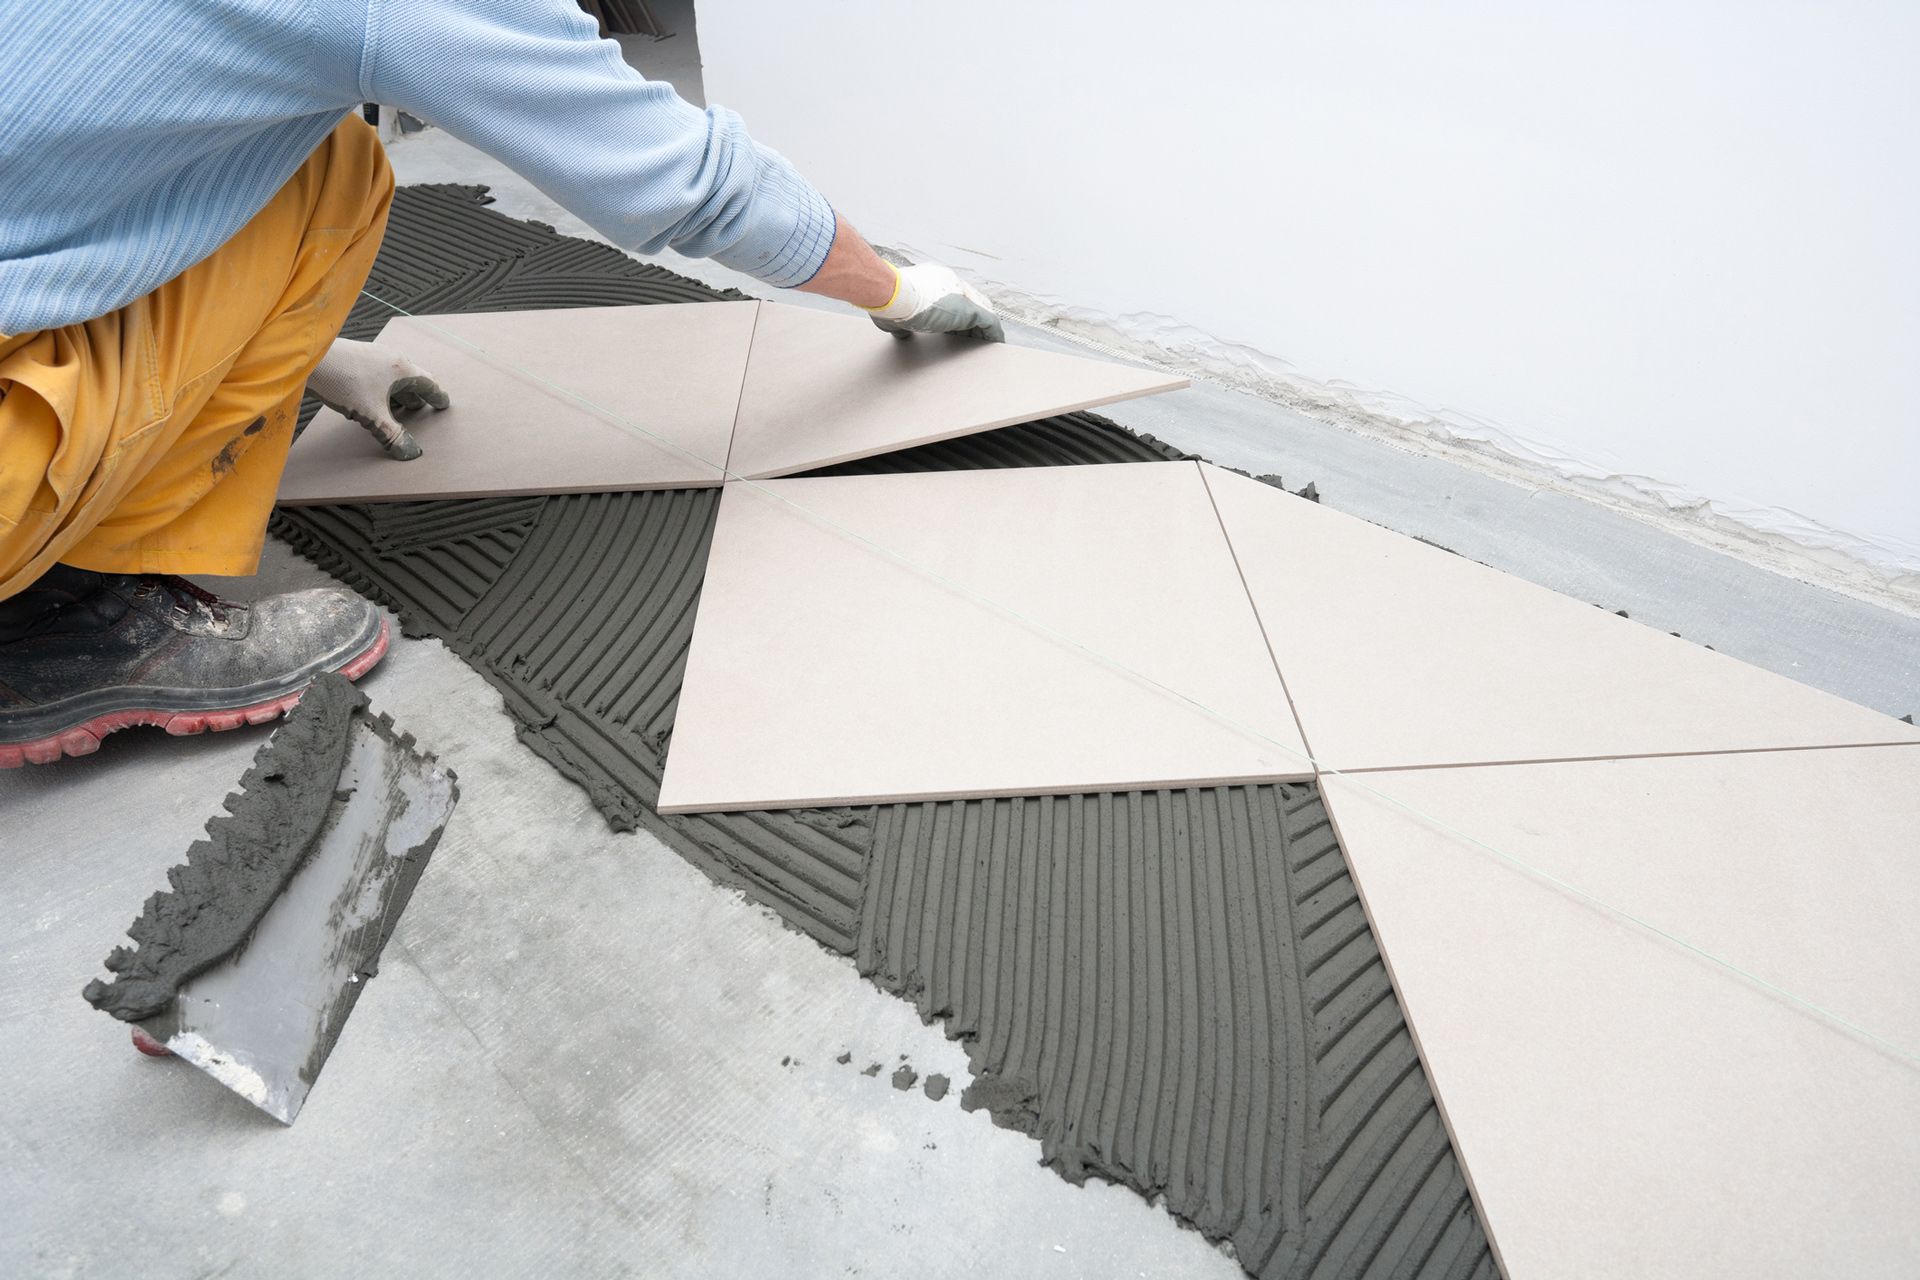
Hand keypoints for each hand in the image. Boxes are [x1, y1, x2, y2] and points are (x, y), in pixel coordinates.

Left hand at [306, 338, 449, 459]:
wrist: (309, 359)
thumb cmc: (343, 381)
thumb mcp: (372, 415)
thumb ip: (392, 434)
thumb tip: (410, 453)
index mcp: (402, 369)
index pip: (429, 384)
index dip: (437, 397)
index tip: (443, 404)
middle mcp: (391, 358)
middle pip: (412, 379)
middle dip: (417, 396)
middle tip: (421, 409)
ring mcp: (374, 355)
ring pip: (394, 377)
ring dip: (398, 393)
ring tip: (396, 408)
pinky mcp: (358, 357)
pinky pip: (379, 374)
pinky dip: (382, 388)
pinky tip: (371, 399)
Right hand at [866, 263, 1004, 342]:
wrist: (889, 292)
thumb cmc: (887, 300)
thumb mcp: (895, 315)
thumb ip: (903, 323)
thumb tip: (902, 332)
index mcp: (934, 282)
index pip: (952, 299)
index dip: (955, 317)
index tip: (956, 331)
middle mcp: (950, 283)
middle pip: (970, 303)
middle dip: (971, 322)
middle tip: (972, 339)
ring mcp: (960, 293)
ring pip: (981, 311)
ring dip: (983, 329)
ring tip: (985, 345)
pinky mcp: (967, 308)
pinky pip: (988, 322)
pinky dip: (992, 334)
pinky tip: (994, 345)